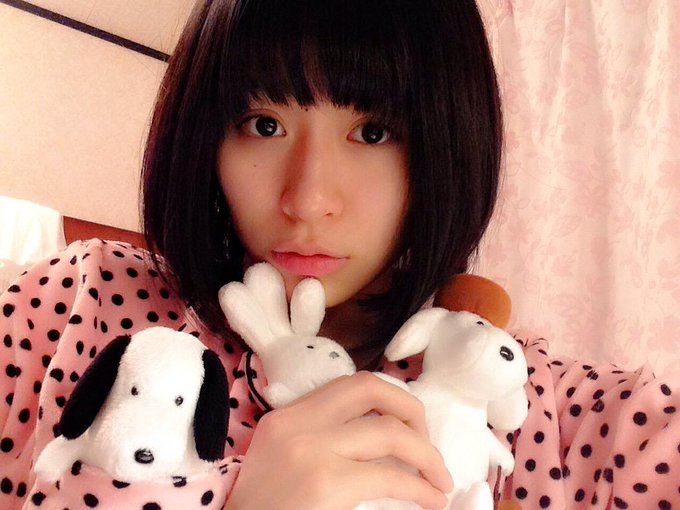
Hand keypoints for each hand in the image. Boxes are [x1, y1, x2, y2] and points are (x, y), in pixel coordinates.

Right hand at [224, 372, 452, 509]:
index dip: (389, 399)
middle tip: (428, 445)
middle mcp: (298, 423)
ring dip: (428, 456)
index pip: (349, 385)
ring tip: (440, 479)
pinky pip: (391, 477)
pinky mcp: (327, 482)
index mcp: (287, 416)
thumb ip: (315, 436)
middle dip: (413, 412)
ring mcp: (312, 450)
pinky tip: (432, 500)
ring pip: (390, 433)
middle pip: (372, 390)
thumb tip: (373, 436)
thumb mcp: (279, 458)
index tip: (406, 427)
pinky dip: (421, 488)